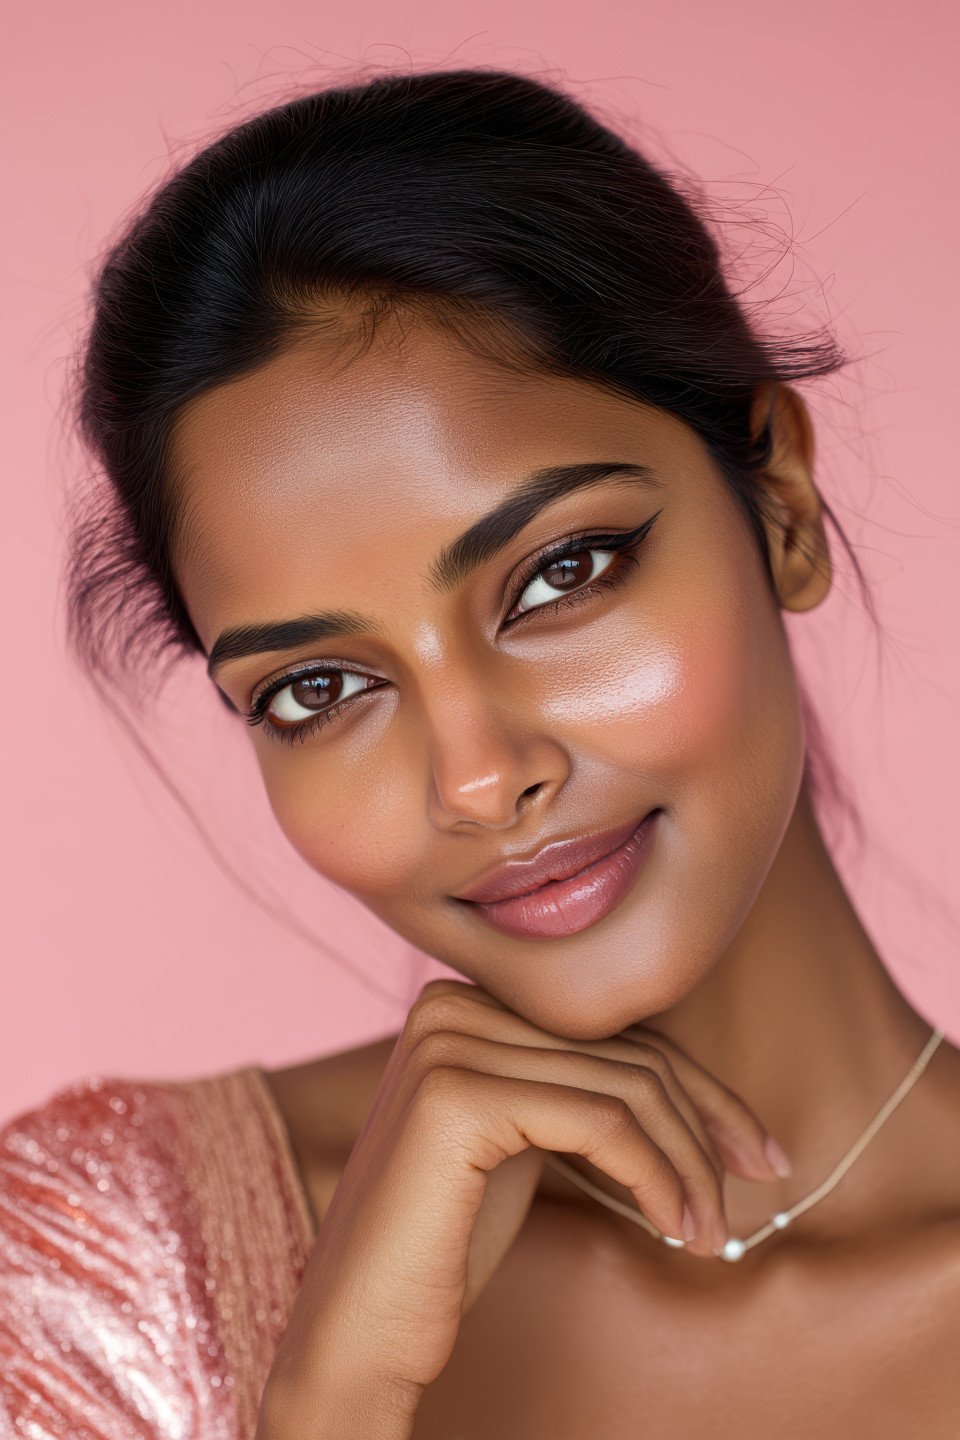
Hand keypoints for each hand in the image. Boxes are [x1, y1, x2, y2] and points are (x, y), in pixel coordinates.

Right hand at [255, 978, 784, 1437]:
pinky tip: (675, 1228)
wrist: (359, 1329)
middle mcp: (447, 1003)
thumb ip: (576, 1088)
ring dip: (689, 1164)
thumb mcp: (524, 1142)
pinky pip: (601, 1122)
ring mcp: (446, 1043)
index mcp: (459, 1000)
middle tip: (757, 1182)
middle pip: (624, 1051)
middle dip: (708, 1120)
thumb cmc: (445, 1245)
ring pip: (625, 1087)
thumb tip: (691, 1085)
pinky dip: (657, 1176)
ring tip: (710, 1232)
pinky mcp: (455, 1096)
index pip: (609, 1030)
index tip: (753, 1148)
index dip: (696, 1087)